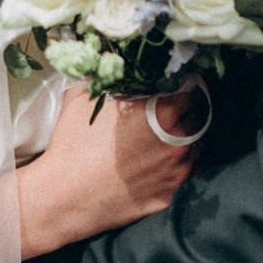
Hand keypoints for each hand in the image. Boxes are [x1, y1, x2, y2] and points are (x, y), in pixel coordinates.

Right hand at [15, 86, 193, 258]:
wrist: (65, 197)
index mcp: (163, 113)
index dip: (184, 87)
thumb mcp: (83, 99)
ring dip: (183, 143)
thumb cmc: (73, 145)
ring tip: (162, 141)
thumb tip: (110, 65)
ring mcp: (176, 173)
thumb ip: (106, 79)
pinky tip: (154, 166)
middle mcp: (178, 143)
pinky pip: (180, 177)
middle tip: (170, 113)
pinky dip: (173, 169)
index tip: (177, 88)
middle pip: (198, 120)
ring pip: (193, 150)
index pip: (192, 92)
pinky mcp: (168, 196)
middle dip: (186, 114)